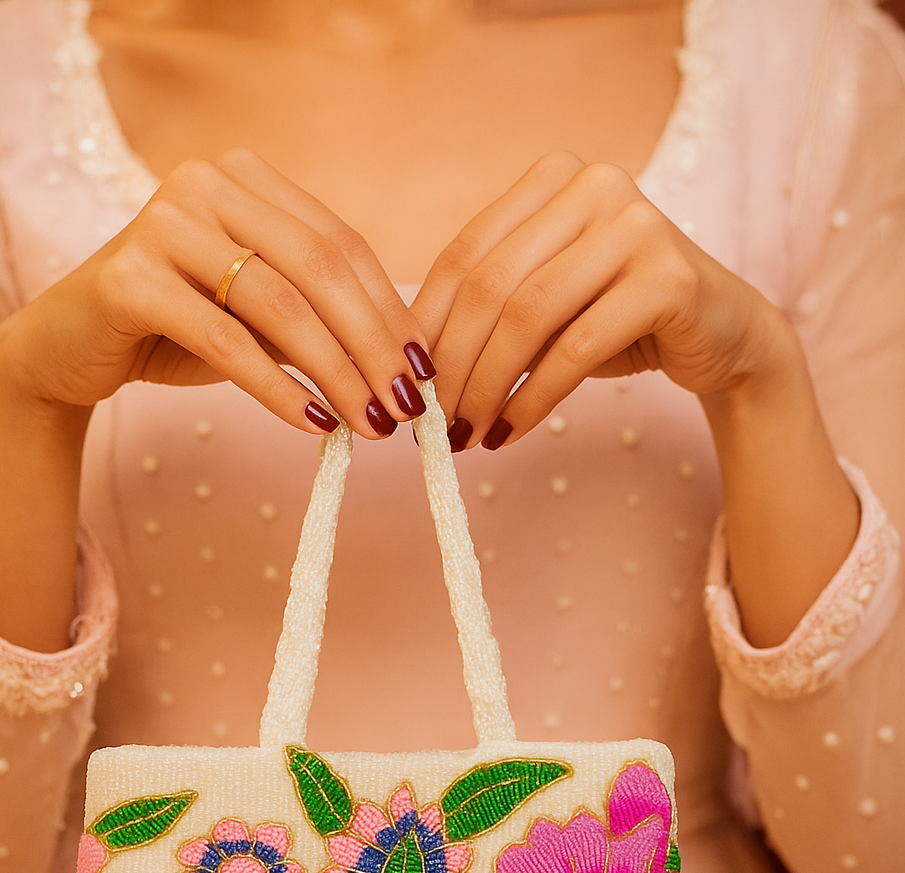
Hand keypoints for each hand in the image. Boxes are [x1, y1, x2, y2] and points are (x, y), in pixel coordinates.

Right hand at [0, 149, 434, 438]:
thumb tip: (403, 367)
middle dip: (373, 344)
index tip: (424, 373)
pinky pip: (225, 340)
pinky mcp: (130, 277)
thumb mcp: (256, 319)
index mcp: (246, 180)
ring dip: (335, 372)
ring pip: (278, 304)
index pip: (341, 244)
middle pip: (319, 267)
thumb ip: (317, 322)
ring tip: (369, 425)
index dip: (390, 311)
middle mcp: (206, 184)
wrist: (68, 349)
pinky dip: (276, 388)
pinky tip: (313, 424)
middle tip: (406, 407)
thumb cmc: (173, 331)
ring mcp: (163, 223)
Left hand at [411, 151, 795, 449]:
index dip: (425, 327)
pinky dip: (533, 399)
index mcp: (553, 178)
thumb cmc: (620, 321)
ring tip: (467, 435)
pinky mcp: (668, 277)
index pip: (464, 254)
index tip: (406, 385)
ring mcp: (635, 225)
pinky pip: (575, 348)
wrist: (723, 335)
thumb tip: (411, 366)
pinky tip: (511, 431)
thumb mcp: (547, 306)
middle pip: (490, 286)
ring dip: (487, 387)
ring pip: (528, 318)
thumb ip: (490, 311)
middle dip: (453, 365)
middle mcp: (594, 185)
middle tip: (432, 424)